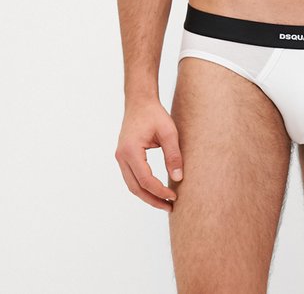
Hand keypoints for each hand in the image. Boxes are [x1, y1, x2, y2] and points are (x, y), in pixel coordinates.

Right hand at [115, 97, 182, 211]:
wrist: (139, 102)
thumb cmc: (155, 114)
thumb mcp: (168, 132)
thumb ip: (173, 155)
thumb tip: (178, 178)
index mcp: (131, 151)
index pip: (146, 180)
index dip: (160, 191)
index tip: (174, 196)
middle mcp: (122, 156)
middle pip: (136, 188)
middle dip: (153, 200)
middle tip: (170, 207)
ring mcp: (120, 157)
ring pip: (132, 185)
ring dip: (147, 196)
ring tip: (164, 202)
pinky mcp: (123, 157)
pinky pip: (131, 177)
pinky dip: (143, 186)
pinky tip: (156, 190)